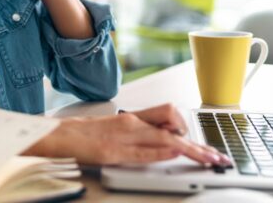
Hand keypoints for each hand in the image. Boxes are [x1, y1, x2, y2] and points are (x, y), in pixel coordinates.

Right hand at [24, 106, 229, 166]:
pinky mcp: (112, 152)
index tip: (202, 143)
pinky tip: (175, 155)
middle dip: (196, 141)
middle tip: (215, 155)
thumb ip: (138, 133)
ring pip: (164, 138)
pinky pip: (143, 151)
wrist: (58, 136)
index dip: (187, 127)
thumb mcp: (116, 129)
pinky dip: (161, 152)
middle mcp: (131, 123)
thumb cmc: (85, 134)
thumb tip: (164, 141)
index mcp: (132, 117)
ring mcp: (122, 137)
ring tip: (207, 159)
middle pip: (172, 123)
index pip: (167, 114)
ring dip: (190, 149)